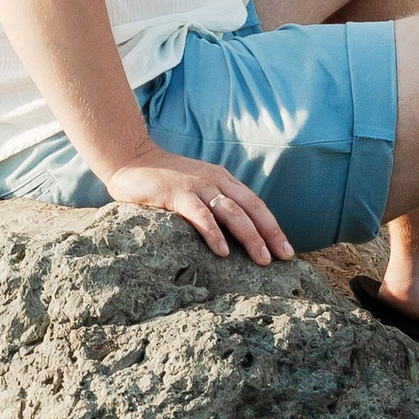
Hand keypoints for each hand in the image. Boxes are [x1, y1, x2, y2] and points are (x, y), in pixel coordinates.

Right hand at [106, 152, 292, 263]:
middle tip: (283, 258)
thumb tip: (235, 234)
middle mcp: (215, 180)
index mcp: (223, 179)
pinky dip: (213, 232)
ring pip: (232, 211)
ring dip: (250, 236)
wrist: (131, 159)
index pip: (255, 204)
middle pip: (251, 208)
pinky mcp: (176, 193)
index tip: (286, 251)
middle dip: (270, 233)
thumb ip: (214, 202)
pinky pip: (200, 214)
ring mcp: (197, 185)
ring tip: (261, 259)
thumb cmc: (164, 179)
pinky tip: (222, 251)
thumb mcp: (197, 187)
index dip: (273, 227)